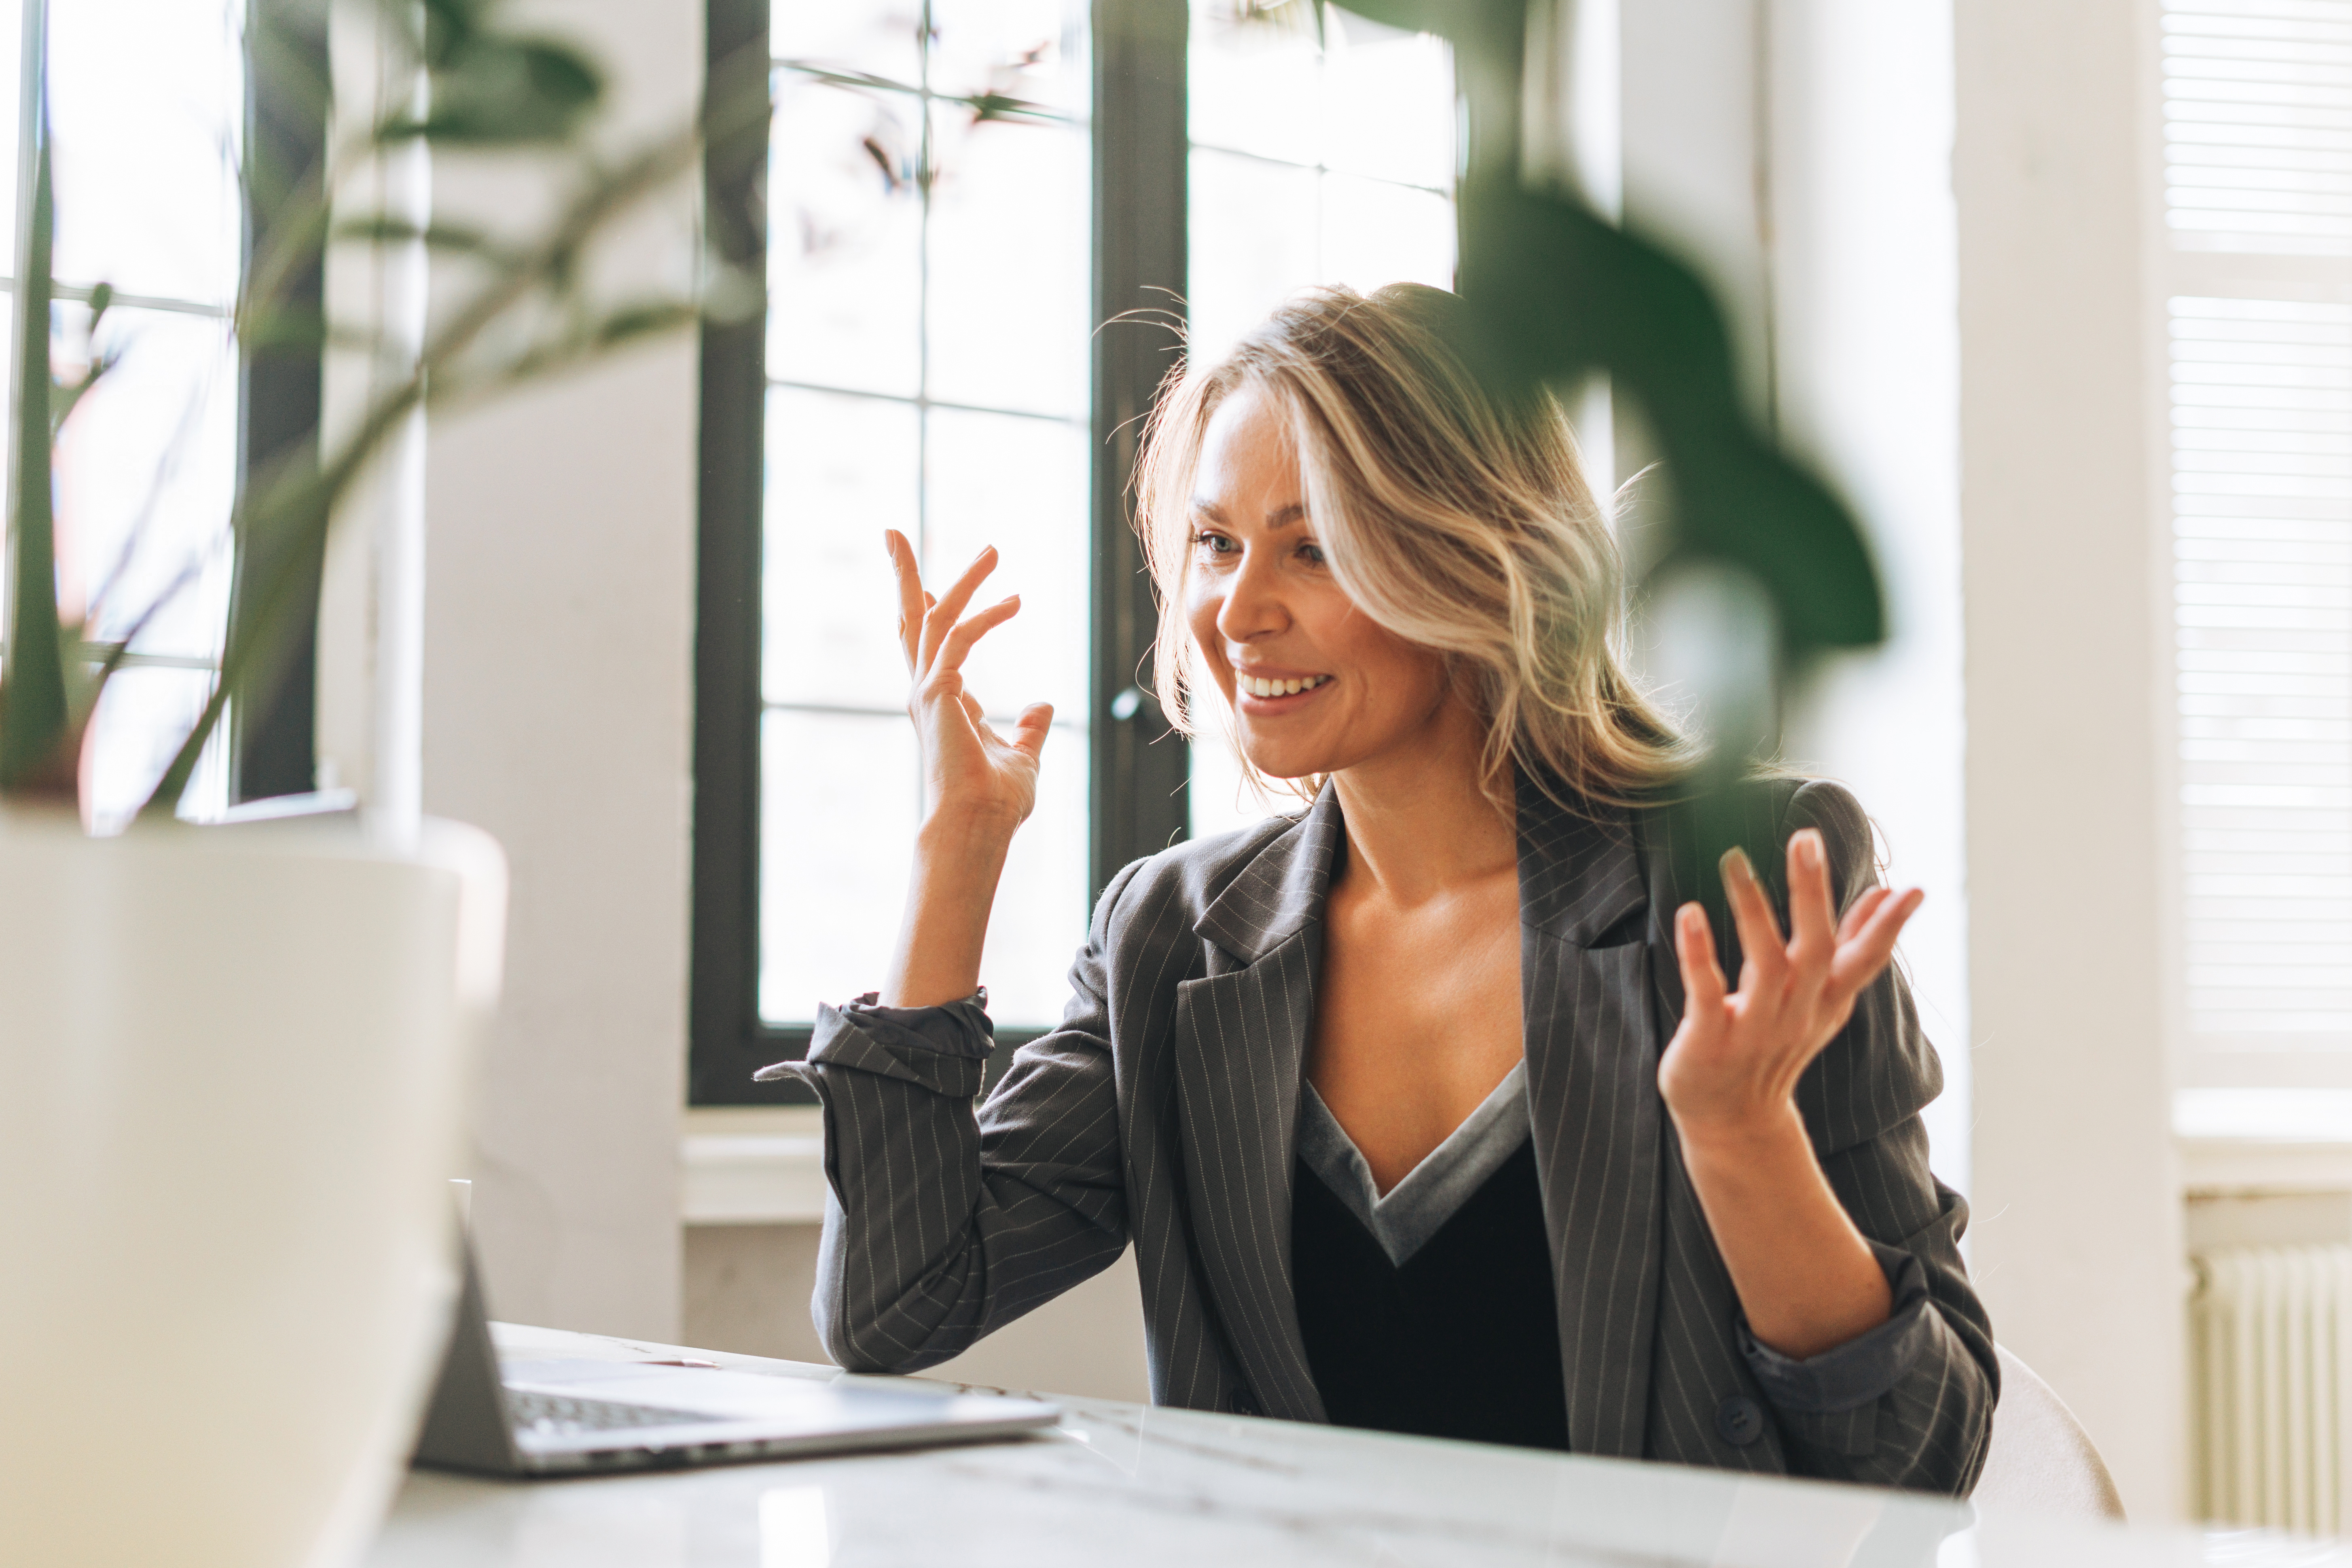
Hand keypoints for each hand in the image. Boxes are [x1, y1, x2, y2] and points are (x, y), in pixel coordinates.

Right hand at [888, 530, 1053, 833]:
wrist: (978, 828)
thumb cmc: (995, 804)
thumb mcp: (1022, 757)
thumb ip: (1029, 729)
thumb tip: (1044, 705)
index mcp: (941, 704)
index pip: (932, 645)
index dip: (932, 610)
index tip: (927, 583)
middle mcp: (927, 693)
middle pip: (910, 621)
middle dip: (903, 574)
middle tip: (892, 532)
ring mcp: (928, 692)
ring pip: (933, 617)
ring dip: (960, 581)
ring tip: (991, 550)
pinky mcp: (939, 693)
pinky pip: (958, 639)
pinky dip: (984, 616)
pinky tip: (1013, 601)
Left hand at [1656, 828, 1923, 1143]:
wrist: (1732, 1121)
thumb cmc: (1774, 1045)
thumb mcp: (1821, 999)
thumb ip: (1851, 945)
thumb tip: (1891, 892)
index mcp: (1825, 1001)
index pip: (1864, 960)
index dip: (1888, 927)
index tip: (1912, 887)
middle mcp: (1796, 1012)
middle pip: (1814, 950)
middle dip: (1813, 895)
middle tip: (1807, 841)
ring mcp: (1754, 1029)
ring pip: (1765, 965)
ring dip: (1753, 912)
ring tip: (1736, 862)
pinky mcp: (1709, 1040)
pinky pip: (1707, 993)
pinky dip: (1699, 954)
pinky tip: (1690, 914)